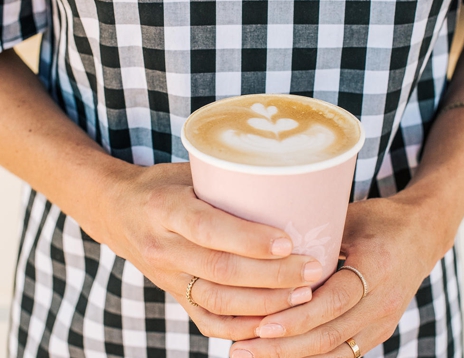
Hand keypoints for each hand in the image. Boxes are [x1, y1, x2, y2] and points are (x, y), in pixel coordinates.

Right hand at [87, 161, 321, 340]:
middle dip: (271, 276)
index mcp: (163, 207)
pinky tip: (273, 320)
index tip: (288, 242)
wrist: (117, 211)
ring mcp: (166, 276)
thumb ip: (225, 181)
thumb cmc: (161, 185)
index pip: (207, 228)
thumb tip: (283, 184)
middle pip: (219, 270)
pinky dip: (242, 326)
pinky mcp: (173, 294)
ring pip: (217, 301)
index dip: (249, 239)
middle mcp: (162, 246)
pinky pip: (207, 320)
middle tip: (312, 270)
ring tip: (303, 294)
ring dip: (264, 303)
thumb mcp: (186, 171)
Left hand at [230, 193, 445, 355]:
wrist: (420, 236)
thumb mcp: (349, 217)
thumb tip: (266, 244)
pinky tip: (280, 356)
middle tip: (242, 348)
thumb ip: (315, 234)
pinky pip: (342, 353)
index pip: (334, 302)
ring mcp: (382, 322)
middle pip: (330, 334)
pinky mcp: (377, 331)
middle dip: (284, 346)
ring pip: (334, 351)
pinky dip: (311, 357)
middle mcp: (382, 302)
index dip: (297, 317)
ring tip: (251, 355)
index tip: (262, 325)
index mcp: (376, 267)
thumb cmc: (379, 220)